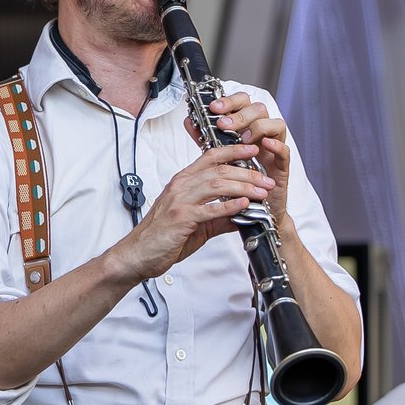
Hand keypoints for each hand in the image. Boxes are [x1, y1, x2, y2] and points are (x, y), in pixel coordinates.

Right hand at [109, 143, 274, 282]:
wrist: (138, 254)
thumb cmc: (163, 236)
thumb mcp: (195, 222)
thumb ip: (219, 215)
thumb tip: (243, 213)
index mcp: (183, 182)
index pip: (210, 157)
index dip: (233, 151)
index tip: (252, 150)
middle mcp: (181, 187)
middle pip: (219, 170)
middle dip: (247, 173)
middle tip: (266, 180)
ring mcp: (180, 201)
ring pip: (217, 185)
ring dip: (243, 187)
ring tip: (261, 192)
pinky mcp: (181, 218)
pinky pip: (209, 209)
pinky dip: (229, 206)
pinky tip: (244, 205)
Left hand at [191, 90, 294, 224]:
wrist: (252, 214)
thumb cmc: (236, 184)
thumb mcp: (218, 159)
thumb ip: (206, 140)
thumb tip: (189, 121)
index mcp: (247, 130)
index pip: (243, 103)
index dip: (230, 101)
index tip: (214, 107)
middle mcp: (262, 136)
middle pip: (259, 109)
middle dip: (241, 114)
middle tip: (224, 124)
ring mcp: (273, 150)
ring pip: (276, 125)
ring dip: (259, 127)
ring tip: (244, 137)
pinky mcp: (282, 168)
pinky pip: (285, 151)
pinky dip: (277, 145)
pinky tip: (266, 144)